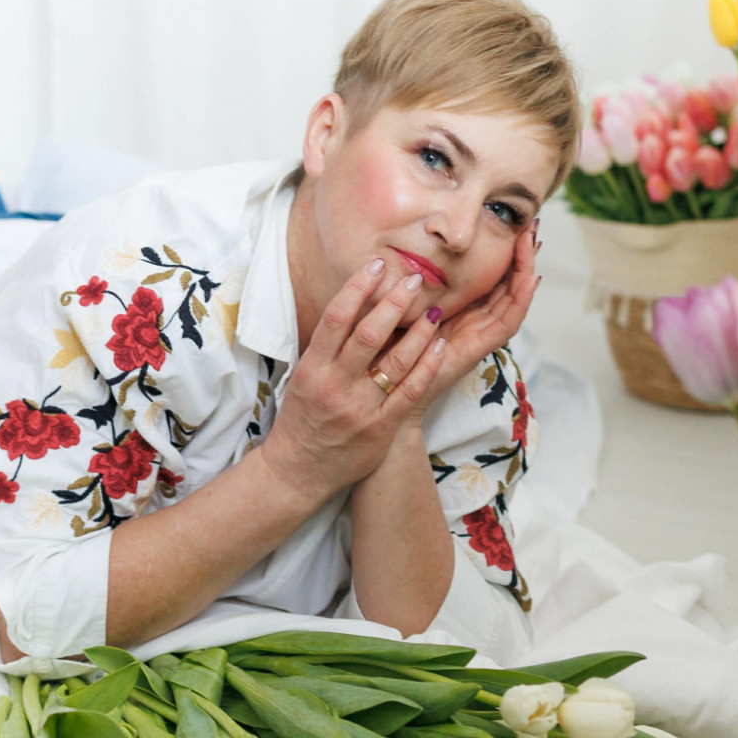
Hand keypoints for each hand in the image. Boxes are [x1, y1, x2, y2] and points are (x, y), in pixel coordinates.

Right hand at [260, 261, 446, 501]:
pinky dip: (427, 367)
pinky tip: (440, 345)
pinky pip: (410, 392)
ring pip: (395, 362)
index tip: (377, 265)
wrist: (297, 472)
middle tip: (413, 280)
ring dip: (418, 332)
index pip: (336, 318)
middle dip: (393, 303)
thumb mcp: (303, 378)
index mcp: (312, 369)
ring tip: (433, 310)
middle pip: (368, 335)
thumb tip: (351, 304)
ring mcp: (360, 409)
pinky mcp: (380, 429)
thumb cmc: (302, 419)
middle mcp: (335, 386)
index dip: (358, 287)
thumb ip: (326, 347)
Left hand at [377, 221, 540, 416]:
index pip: (493, 277)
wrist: (382, 384)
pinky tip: (529, 278)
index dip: (505, 253)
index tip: (511, 225)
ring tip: (532, 244)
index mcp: (460, 310)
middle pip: (509, 285)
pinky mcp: (477, 349)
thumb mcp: (403, 300)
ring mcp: (478, 335)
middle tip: (532, 227)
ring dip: (526, 271)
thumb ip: (414, 278)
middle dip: (522, 256)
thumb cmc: (387, 341)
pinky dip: (521, 300)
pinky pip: (507, 324)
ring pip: (514, 300)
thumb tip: (411, 241)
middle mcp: (474, 321)